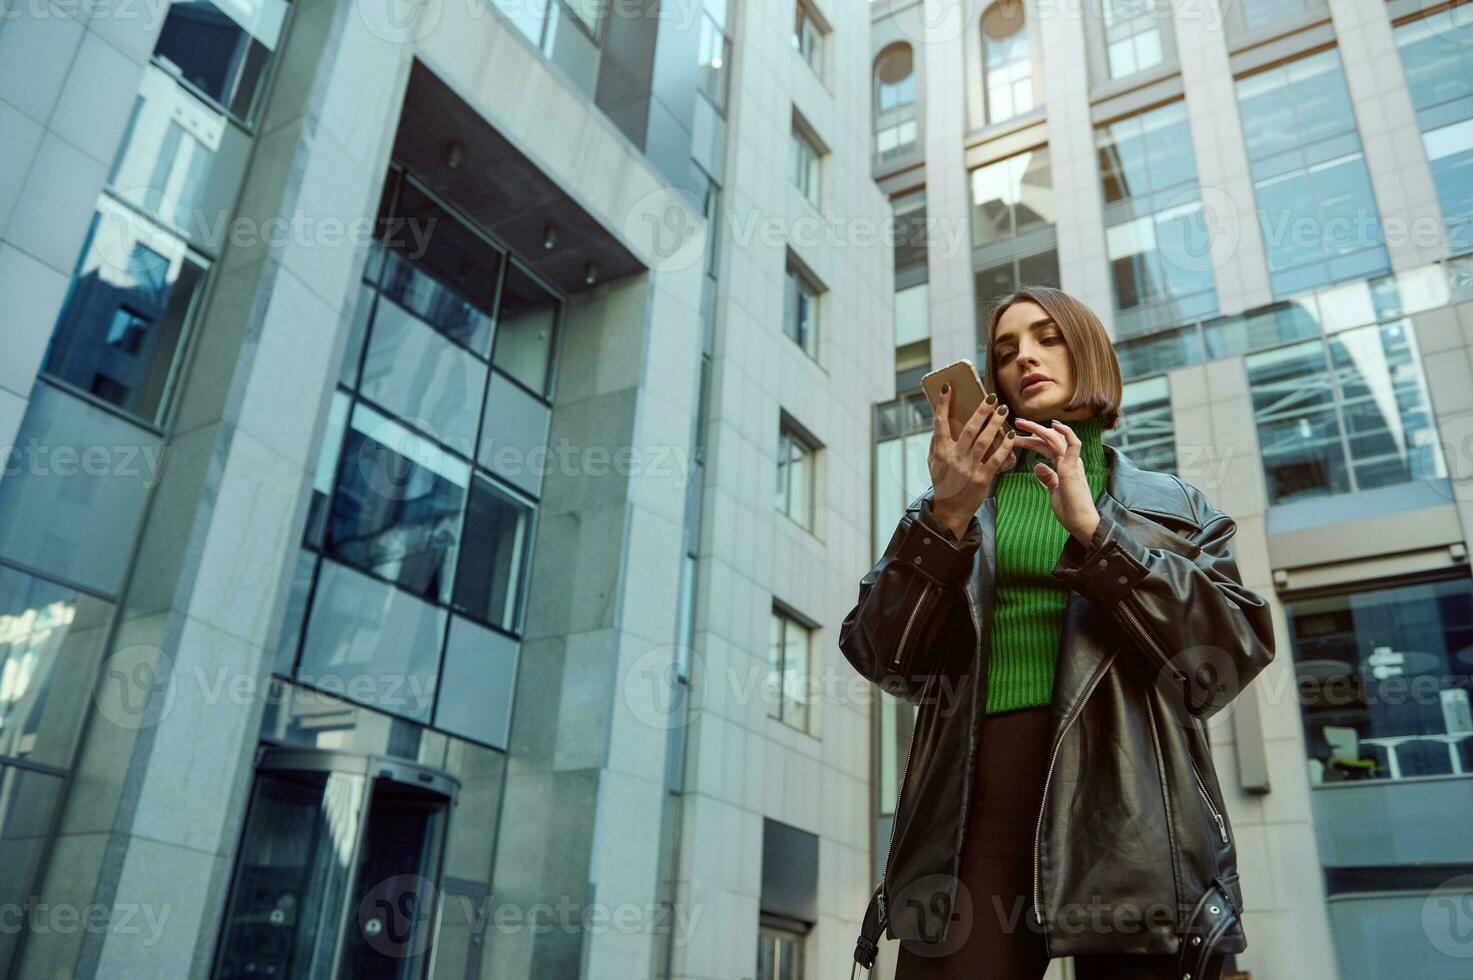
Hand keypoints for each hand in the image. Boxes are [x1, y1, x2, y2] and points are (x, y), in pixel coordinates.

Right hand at [927, 384, 1017, 537]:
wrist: (951, 509)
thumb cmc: (942, 483)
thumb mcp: (933, 463)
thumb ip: (936, 443)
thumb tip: (941, 421)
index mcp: (940, 452)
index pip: (940, 423)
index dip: (943, 405)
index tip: (948, 387)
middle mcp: (954, 459)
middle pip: (968, 429)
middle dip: (981, 411)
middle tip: (991, 397)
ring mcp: (969, 469)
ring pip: (984, 441)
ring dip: (995, 424)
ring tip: (1003, 410)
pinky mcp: (983, 478)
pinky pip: (996, 459)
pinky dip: (1004, 446)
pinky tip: (1011, 435)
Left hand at [1011, 418, 1100, 545]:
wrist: (1081, 523)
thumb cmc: (1070, 510)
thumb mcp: (1054, 491)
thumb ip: (1047, 478)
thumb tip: (1037, 466)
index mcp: (1066, 466)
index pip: (1047, 447)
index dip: (1033, 440)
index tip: (1017, 437)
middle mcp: (1070, 461)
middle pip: (1050, 439)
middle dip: (1033, 430)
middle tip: (1017, 423)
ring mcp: (1072, 463)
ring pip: (1056, 438)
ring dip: (1038, 429)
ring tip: (1021, 423)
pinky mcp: (1072, 468)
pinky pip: (1073, 445)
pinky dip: (1066, 433)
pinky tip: (1054, 425)